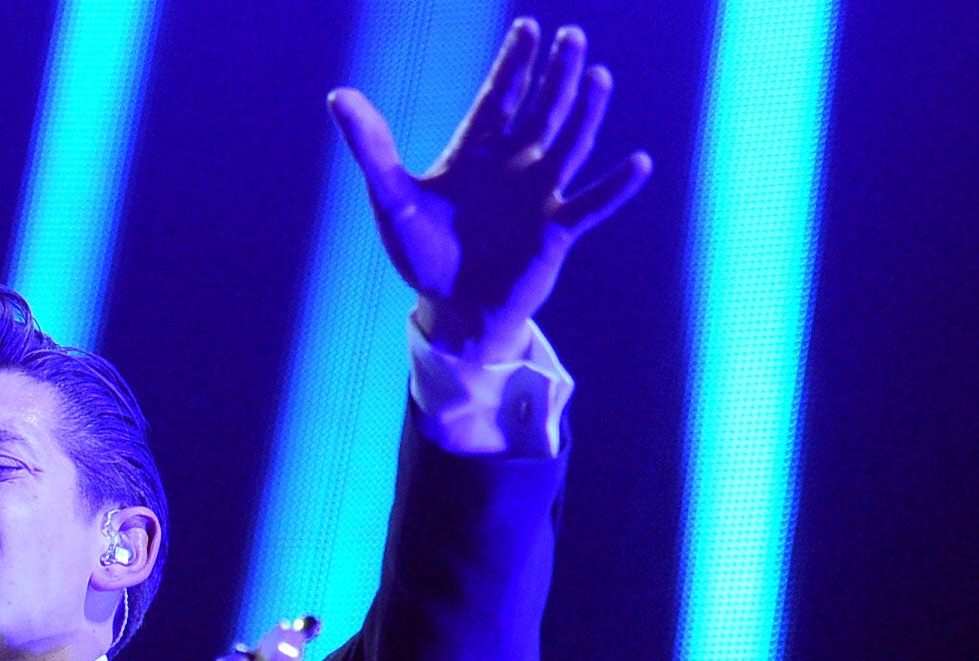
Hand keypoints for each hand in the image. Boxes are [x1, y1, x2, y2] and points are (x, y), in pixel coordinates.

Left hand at [329, 17, 651, 361]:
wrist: (451, 313)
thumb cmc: (422, 256)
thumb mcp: (391, 200)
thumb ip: (371, 148)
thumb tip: (338, 94)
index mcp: (476, 153)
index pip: (499, 97)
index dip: (513, 63)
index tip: (527, 27)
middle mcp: (514, 165)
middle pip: (541, 109)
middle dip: (556, 75)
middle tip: (571, 37)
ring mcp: (539, 196)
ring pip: (569, 144)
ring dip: (587, 114)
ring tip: (599, 77)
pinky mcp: (557, 231)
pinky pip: (592, 204)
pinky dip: (615, 188)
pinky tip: (640, 164)